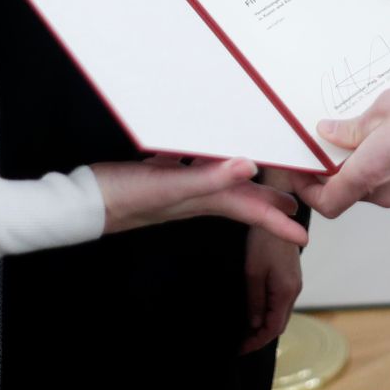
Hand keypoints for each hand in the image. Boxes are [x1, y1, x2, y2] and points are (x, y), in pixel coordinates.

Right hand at [93, 156, 308, 246]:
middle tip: (293, 206)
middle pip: (240, 200)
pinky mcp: (161, 176)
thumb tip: (250, 168)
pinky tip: (204, 153)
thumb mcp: (170, 187)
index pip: (251, 212)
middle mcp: (194, 196)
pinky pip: (195, 171)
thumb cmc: (125, 198)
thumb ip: (209, 179)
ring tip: (259, 178)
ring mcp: (177, 188)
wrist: (84, 202)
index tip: (304, 237)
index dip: (278, 223)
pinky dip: (209, 165)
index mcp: (203, 200)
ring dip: (243, 184)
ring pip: (220, 186)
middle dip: (267, 205)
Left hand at [241, 217, 303, 353]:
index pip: (274, 328)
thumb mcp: (253, 272)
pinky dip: (269, 312)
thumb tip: (254, 325)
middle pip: (280, 323)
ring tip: (245, 331)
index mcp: (286, 292)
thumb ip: (255, 301)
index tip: (240, 349)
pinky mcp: (290, 275)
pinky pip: (281, 301)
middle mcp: (295, 290)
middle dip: (261, 336)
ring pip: (281, 313)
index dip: (257, 341)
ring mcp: (294, 282)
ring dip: (265, 324)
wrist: (276, 214)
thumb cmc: (263, 241)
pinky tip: (256, 312)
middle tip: (240, 343)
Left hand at [298, 80, 389, 218]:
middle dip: (332, 172)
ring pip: (368, 187)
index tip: (301, 169)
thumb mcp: (384, 108)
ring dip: (358, 168)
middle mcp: (384, 192)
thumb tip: (328, 134)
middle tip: (327, 142)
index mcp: (369, 173)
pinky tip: (387, 139)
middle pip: (346, 193)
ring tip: (361, 134)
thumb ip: (351, 128)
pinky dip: (379, 168)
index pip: (326, 203)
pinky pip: (388, 183)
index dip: (307, 190)